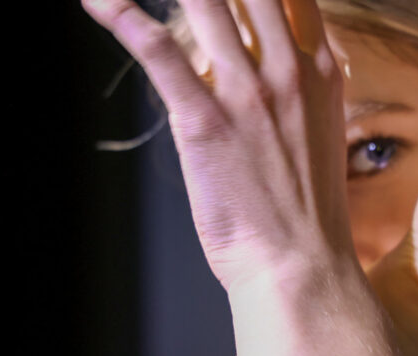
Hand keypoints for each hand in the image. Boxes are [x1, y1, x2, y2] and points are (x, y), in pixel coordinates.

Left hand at [83, 0, 353, 290]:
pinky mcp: (204, 121)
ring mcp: (247, 93)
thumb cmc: (307, 214)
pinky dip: (122, 17)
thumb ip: (294, 92)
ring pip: (205, 1)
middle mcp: (288, 70)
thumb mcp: (318, 136)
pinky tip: (98, 2)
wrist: (302, 266)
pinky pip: (158, 52)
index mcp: (319, 73)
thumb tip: (251, 66)